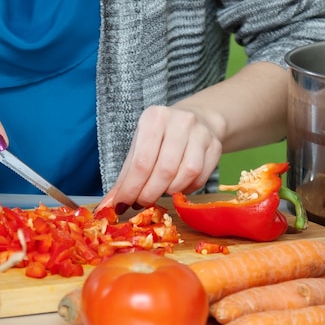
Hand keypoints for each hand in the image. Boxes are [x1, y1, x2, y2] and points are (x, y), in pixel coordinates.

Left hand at [99, 105, 221, 211]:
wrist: (197, 119)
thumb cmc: (160, 138)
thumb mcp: (138, 148)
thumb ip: (125, 178)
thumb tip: (108, 206)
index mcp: (154, 118)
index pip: (141, 161)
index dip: (131, 188)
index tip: (121, 205)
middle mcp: (180, 121)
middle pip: (164, 170)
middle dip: (149, 193)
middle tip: (141, 203)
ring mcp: (201, 133)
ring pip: (186, 174)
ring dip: (169, 191)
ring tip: (159, 192)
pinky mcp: (216, 145)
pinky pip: (201, 177)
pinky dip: (186, 189)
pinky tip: (177, 187)